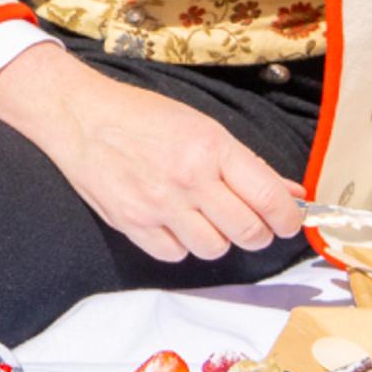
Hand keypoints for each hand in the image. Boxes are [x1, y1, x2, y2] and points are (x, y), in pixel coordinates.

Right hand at [0, 44, 307, 261]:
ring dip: (218, 239)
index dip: (290, 219)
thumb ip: (247, 164)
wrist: (80, 116)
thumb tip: (292, 193)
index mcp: (211, 147)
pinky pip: (176, 255)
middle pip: (248, 232)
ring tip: (207, 220)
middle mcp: (188, 179)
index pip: (270, 199)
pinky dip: (182, 245)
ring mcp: (158, 205)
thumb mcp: (202, 126)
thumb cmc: (142, 116)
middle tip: (252, 224)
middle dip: (259, 233)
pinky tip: (175, 224)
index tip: (289, 222)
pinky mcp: (132, 223)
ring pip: (215, 249)